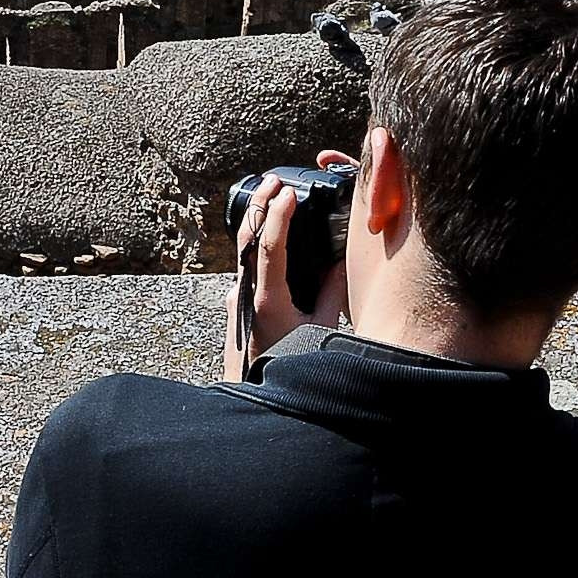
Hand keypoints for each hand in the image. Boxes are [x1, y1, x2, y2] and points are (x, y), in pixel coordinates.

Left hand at [222, 151, 353, 382]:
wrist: (252, 397)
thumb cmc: (288, 367)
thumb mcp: (320, 331)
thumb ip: (332, 294)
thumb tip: (343, 263)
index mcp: (267, 301)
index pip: (268, 247)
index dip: (279, 216)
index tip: (288, 192)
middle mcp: (245, 294)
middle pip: (247, 238)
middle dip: (261, 204)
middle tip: (275, 180)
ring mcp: (236, 297)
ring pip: (242, 250)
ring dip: (257, 222)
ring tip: (272, 197)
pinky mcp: (234, 303)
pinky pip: (245, 266)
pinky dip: (257, 245)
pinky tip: (272, 237)